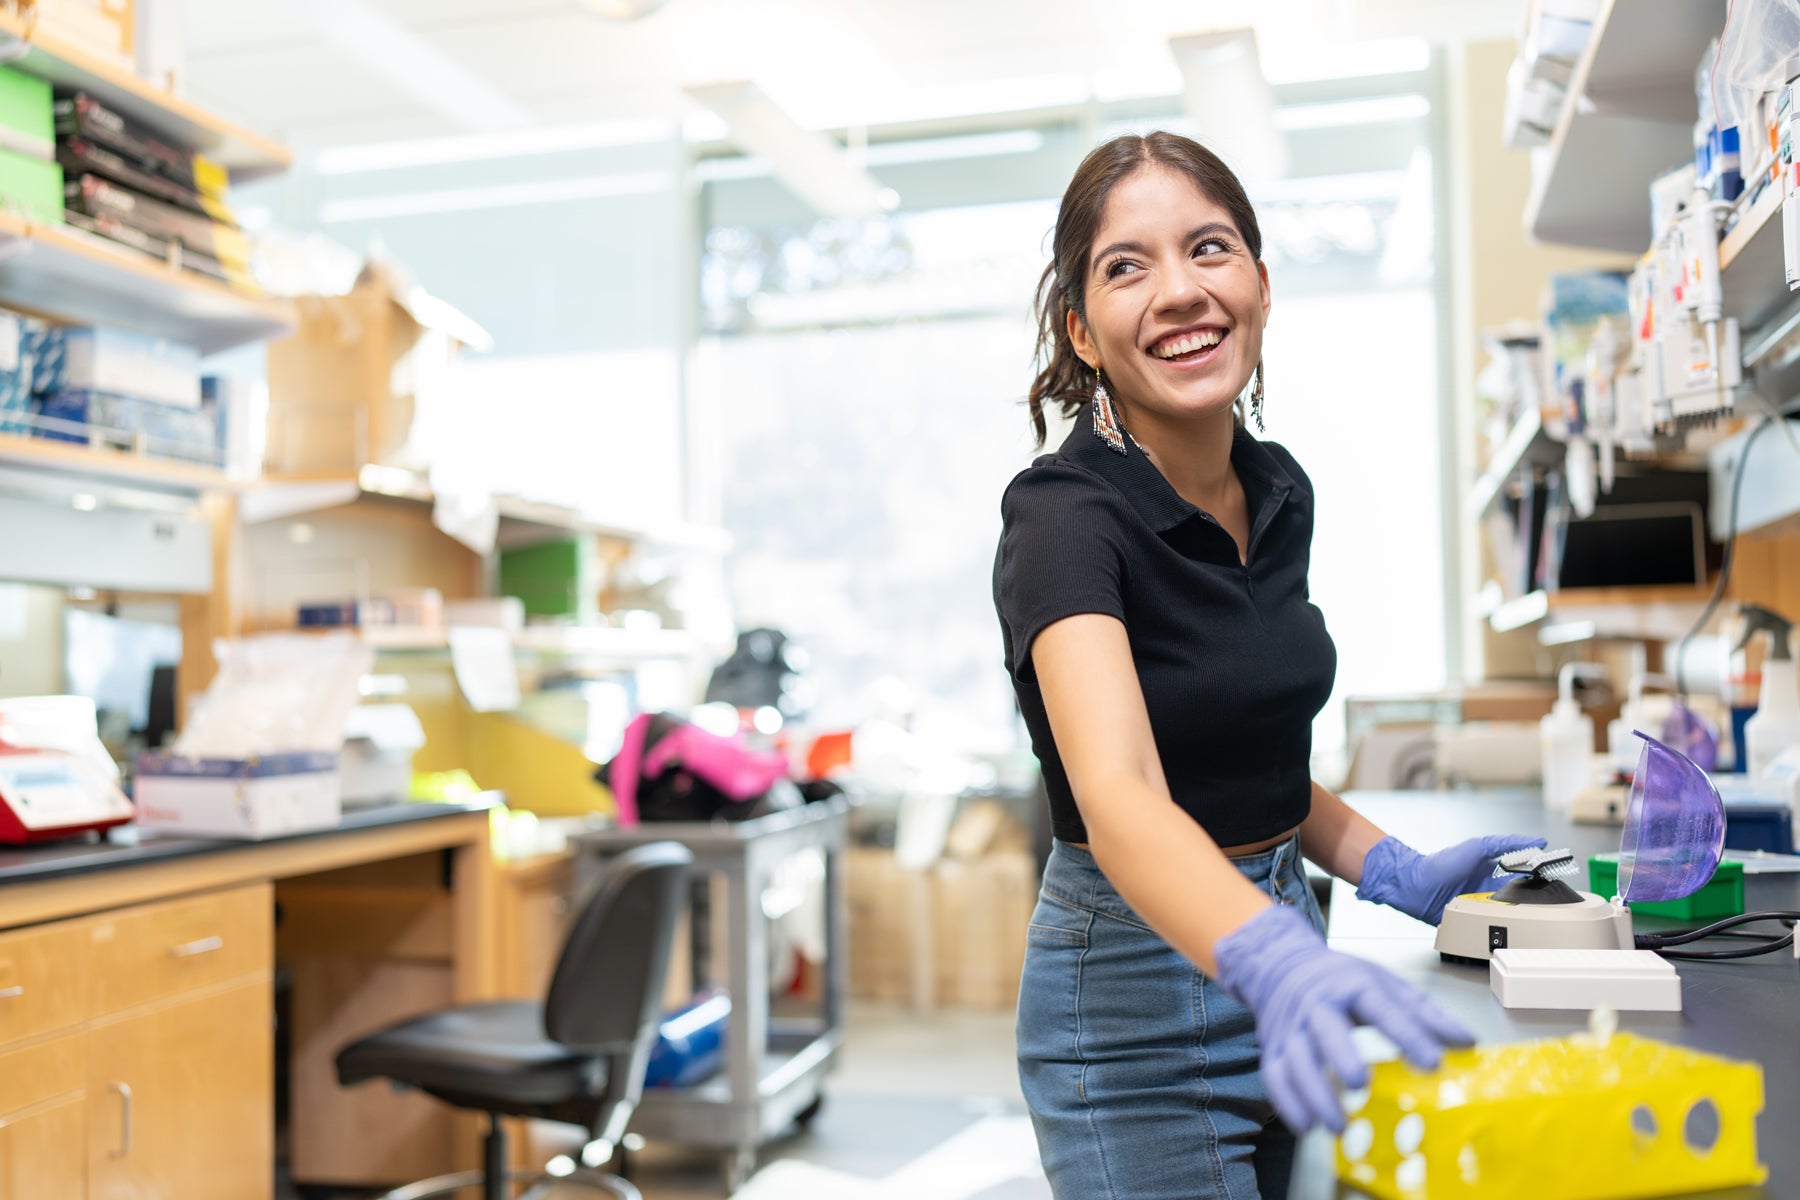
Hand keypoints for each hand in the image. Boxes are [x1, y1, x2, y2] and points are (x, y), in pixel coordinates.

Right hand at [1213, 904, 1473, 1132]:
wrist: (1281, 964)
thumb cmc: (1341, 979)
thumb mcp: (1385, 984)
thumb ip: (1425, 1014)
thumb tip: (1467, 1042)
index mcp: (1353, 985)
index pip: (1381, 1008)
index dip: (1407, 1035)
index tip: (1432, 1062)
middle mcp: (1318, 1003)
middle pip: (1325, 1027)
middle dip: (1340, 1055)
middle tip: (1359, 1083)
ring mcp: (1291, 1026)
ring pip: (1295, 1058)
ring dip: (1313, 1093)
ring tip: (1337, 1126)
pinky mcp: (1272, 1046)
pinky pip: (1273, 1075)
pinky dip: (1286, 1102)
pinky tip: (1306, 1126)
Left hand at [1356, 833, 1547, 924]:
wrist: (1413, 886)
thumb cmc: (1443, 863)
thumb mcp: (1478, 847)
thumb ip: (1506, 843)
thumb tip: (1538, 841)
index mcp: (1496, 872)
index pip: (1528, 878)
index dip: (1544, 881)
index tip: (1562, 885)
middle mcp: (1493, 891)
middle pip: (1523, 900)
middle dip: (1536, 905)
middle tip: (1553, 909)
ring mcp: (1484, 908)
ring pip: (1511, 917)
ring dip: (1520, 919)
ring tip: (1534, 921)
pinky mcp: (1474, 923)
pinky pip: (1493, 929)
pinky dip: (1502, 930)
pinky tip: (1511, 932)